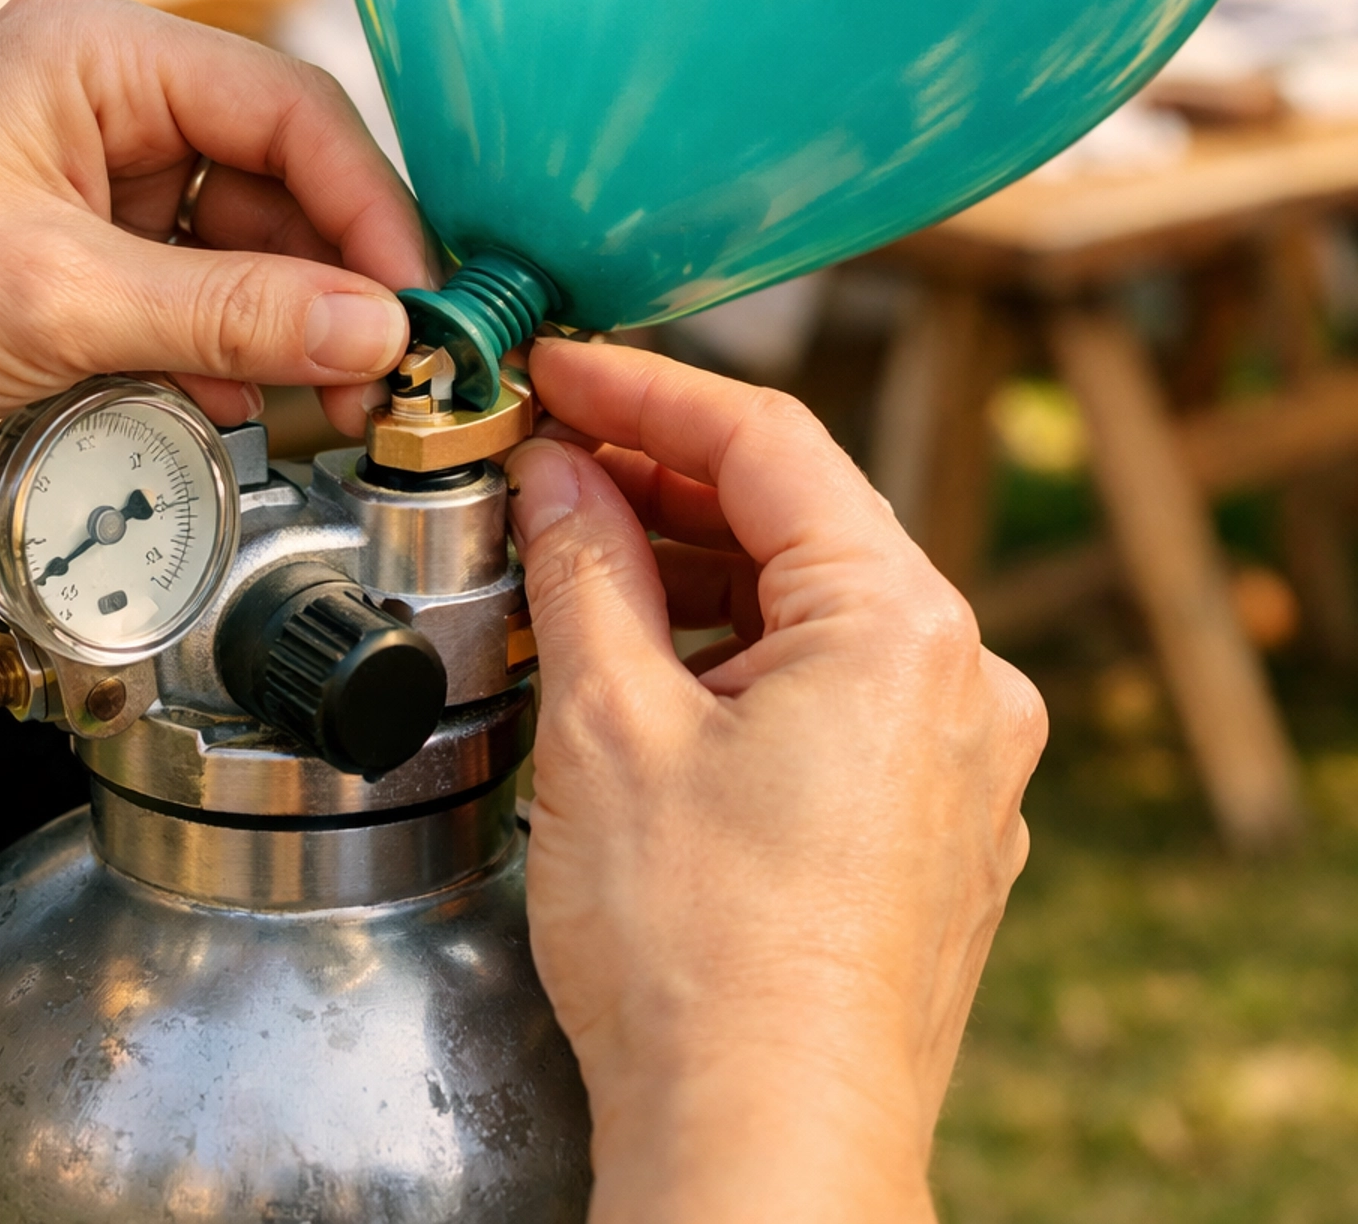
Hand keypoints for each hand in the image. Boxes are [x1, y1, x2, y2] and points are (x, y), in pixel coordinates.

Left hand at [0, 0, 430, 478]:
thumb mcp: (58, 303)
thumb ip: (232, 315)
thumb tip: (375, 331)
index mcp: (98, 48)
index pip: (288, 108)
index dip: (368, 208)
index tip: (415, 302)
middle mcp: (105, 88)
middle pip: (277, 173)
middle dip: (328, 280)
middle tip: (379, 372)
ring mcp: (90, 161)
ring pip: (241, 234)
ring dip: (276, 323)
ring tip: (312, 402)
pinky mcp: (78, 234)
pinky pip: (190, 278)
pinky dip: (218, 342)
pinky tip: (229, 396)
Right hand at [510, 339, 1045, 1223]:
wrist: (764, 1157)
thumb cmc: (699, 964)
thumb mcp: (609, 724)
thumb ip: (582, 564)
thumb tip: (557, 469)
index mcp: (905, 627)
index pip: (769, 444)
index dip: (646, 391)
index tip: (561, 367)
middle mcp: (962, 683)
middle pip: (800, 525)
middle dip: (664, 488)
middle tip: (550, 461)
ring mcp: (959, 765)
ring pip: (816, 615)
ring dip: (698, 580)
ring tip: (580, 562)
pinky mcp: (933, 832)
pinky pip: (837, 697)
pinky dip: (743, 664)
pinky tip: (651, 670)